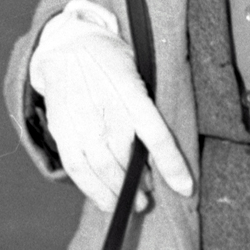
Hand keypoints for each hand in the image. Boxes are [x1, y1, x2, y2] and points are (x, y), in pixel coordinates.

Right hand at [29, 0, 193, 212]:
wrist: (66, 46)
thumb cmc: (111, 60)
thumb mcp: (137, 71)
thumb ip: (146, 105)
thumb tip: (159, 145)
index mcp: (131, 93)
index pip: (158, 137)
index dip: (173, 167)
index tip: (186, 189)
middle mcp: (106, 112)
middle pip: (129, 161)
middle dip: (143, 184)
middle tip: (151, 196)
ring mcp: (82, 124)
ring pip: (105, 171)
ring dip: (121, 193)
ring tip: (135, 204)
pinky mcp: (63, 133)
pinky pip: (79, 171)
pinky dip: (95, 191)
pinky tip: (107, 202)